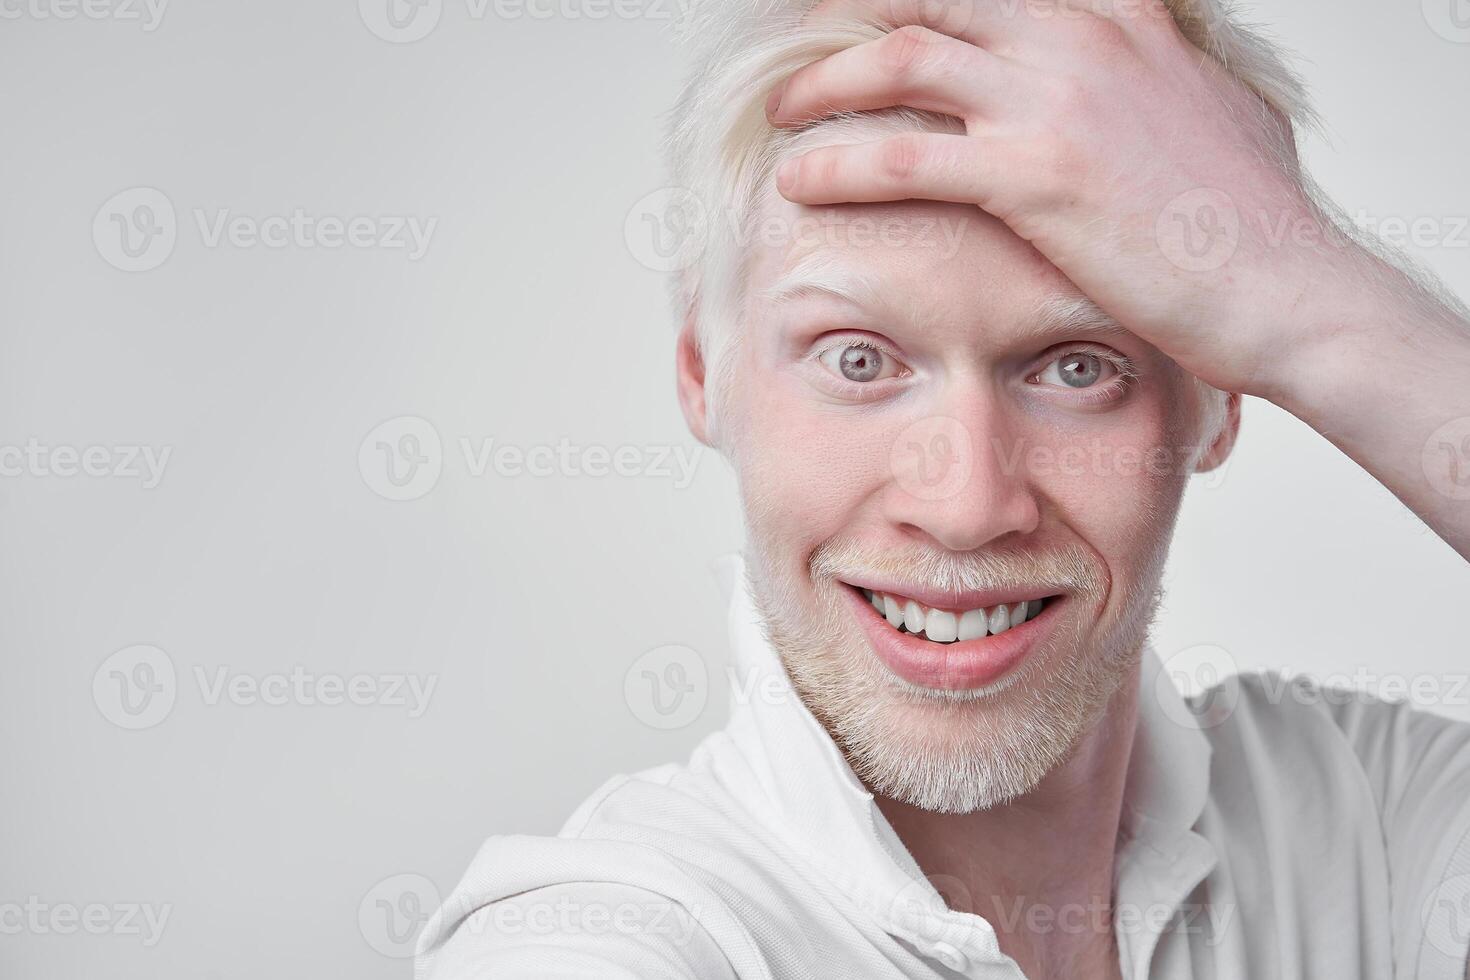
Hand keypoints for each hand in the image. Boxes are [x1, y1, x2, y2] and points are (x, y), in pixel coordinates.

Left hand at [766, 0, 1344, 398]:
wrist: (1287, 285)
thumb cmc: (1250, 220)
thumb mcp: (1213, 109)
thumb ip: (1159, 74)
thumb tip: (1153, 71)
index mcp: (1122, 17)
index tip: (870, 16)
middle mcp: (1082, 37)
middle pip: (931, 1)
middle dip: (853, 23)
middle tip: (806, 57)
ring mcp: (1056, 98)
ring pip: (901, 59)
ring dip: (825, 83)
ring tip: (784, 111)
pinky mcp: (1035, 172)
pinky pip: (902, 158)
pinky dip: (837, 163)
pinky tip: (798, 179)